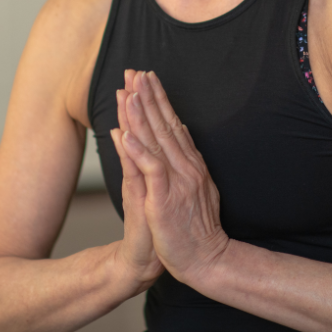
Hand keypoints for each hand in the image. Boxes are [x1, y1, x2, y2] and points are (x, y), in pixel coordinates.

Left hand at [119, 71, 229, 285]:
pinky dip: (138, 150)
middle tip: (136, 72)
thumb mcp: (196, 185)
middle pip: (164, 125)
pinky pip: (150, 170)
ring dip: (142, 115)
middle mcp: (186, 167)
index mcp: (191, 163)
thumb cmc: (195, 227)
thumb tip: (184, 131)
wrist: (206, 259)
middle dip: (149, 97)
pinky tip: (126, 134)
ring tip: (130, 92)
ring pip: (156, 141)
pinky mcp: (165, 199)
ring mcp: (177, 182)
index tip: (147, 78)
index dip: (159, 99)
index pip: (173, 123)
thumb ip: (188, 158)